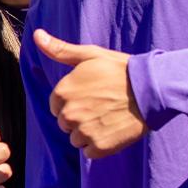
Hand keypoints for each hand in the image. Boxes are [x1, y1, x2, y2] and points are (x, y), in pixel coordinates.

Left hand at [34, 29, 146, 158]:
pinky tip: (112, 130)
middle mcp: (69, 114)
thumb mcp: (89, 55)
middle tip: (101, 106)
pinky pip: (89, 152)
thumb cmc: (120, 70)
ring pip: (76, 139)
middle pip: (65, 124)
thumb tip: (36, 35)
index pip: (56, 107)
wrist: (150, 90)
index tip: (90, 96)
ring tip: (107, 118)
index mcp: (63, 92)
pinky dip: (99, 145)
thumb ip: (59, 50)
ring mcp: (84, 132)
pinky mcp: (99, 147)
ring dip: (88, 133)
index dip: (72, 102)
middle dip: (79, 117)